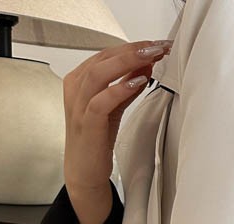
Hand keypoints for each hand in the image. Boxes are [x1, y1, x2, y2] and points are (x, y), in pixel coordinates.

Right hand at [62, 39, 172, 193]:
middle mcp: (76, 88)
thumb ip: (127, 86)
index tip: (156, 44)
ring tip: (150, 57)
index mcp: (80, 80)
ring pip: (99, 73)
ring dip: (127, 62)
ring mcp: (79, 105)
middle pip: (103, 58)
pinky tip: (138, 82)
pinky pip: (101, 101)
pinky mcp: (86, 123)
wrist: (84, 170)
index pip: (106, 54)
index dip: (132, 47)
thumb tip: (145, 66)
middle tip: (157, 46)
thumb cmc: (96, 138)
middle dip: (133, 50)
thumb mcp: (114, 107)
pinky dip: (120, 89)